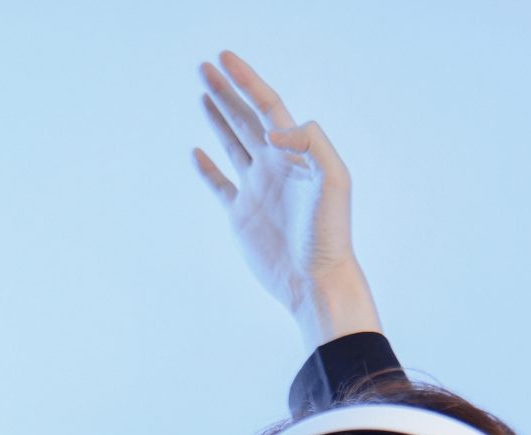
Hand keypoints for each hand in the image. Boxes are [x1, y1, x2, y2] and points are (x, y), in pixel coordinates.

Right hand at [192, 51, 380, 349]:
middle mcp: (274, 166)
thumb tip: (271, 132)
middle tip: (205, 68)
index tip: (224, 59)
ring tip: (203, 94)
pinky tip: (197, 152)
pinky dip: (208, 168)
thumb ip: (310, 142)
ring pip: (233, 144)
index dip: (246, 81)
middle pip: (246, 118)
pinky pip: (220, 185)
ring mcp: (256, 190)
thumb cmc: (329, 233)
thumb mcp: (333, 178)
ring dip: (218, 119)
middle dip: (226, 92)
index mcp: (294, 153)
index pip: (267, 106)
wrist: (315, 280)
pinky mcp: (242, 216)